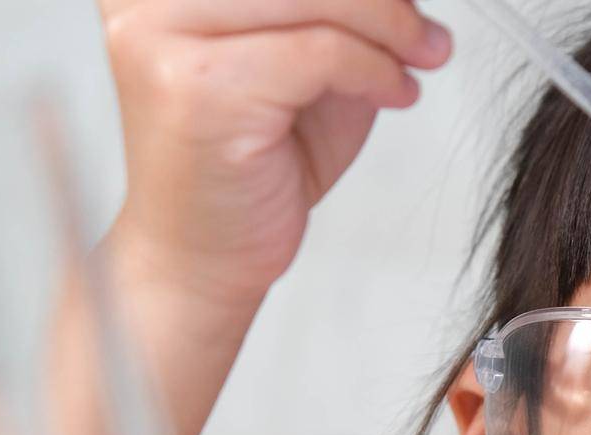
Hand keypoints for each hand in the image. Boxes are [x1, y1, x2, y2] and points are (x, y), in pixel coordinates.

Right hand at [98, 0, 452, 309]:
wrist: (202, 254)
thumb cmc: (251, 161)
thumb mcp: (305, 61)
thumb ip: (338, 11)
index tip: (405, 6)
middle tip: (429, 36)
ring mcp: (161, 36)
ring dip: (388, 28)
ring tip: (420, 61)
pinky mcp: (197, 86)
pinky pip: (319, 52)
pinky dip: (374, 70)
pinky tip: (396, 94)